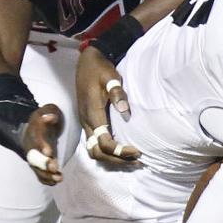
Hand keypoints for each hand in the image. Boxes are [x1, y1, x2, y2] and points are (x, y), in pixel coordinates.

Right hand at [22, 104, 64, 185]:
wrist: (36, 127)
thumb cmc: (45, 118)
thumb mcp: (47, 111)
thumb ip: (49, 114)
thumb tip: (50, 118)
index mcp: (34, 133)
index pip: (36, 139)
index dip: (41, 146)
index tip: (48, 152)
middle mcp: (31, 146)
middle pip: (35, 157)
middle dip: (44, 164)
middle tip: (54, 168)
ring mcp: (34, 156)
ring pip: (37, 168)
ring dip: (46, 175)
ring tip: (58, 178)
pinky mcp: (38, 163)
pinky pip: (39, 173)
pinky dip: (46, 179)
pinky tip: (55, 182)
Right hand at [76, 46, 139, 164]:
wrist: (86, 62)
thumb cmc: (100, 69)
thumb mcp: (110, 76)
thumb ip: (116, 92)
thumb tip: (125, 110)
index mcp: (92, 113)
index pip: (104, 142)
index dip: (119, 151)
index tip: (137, 151)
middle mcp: (86, 122)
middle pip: (97, 152)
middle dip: (116, 160)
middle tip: (137, 159)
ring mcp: (85, 123)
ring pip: (93, 150)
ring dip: (111, 158)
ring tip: (131, 158)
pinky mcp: (88, 122)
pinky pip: (94, 144)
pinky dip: (106, 152)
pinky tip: (121, 150)